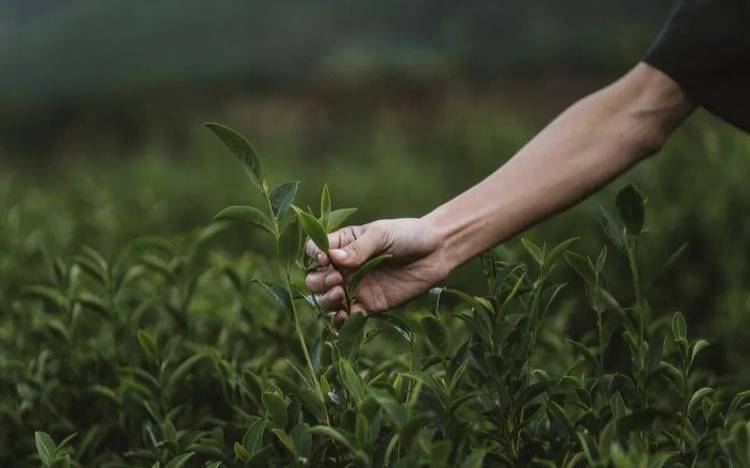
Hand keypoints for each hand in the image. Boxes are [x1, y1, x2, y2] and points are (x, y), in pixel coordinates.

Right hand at [305, 218, 449, 324]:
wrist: (436, 252)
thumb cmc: (407, 234)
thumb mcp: (382, 235)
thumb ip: (359, 248)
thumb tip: (332, 258)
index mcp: (343, 244)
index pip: (315, 250)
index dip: (314, 256)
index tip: (324, 259)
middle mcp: (344, 267)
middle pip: (315, 279)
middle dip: (319, 281)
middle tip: (337, 279)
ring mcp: (355, 288)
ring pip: (326, 300)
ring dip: (326, 300)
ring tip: (340, 294)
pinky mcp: (368, 306)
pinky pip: (347, 317)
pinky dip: (340, 321)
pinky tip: (344, 316)